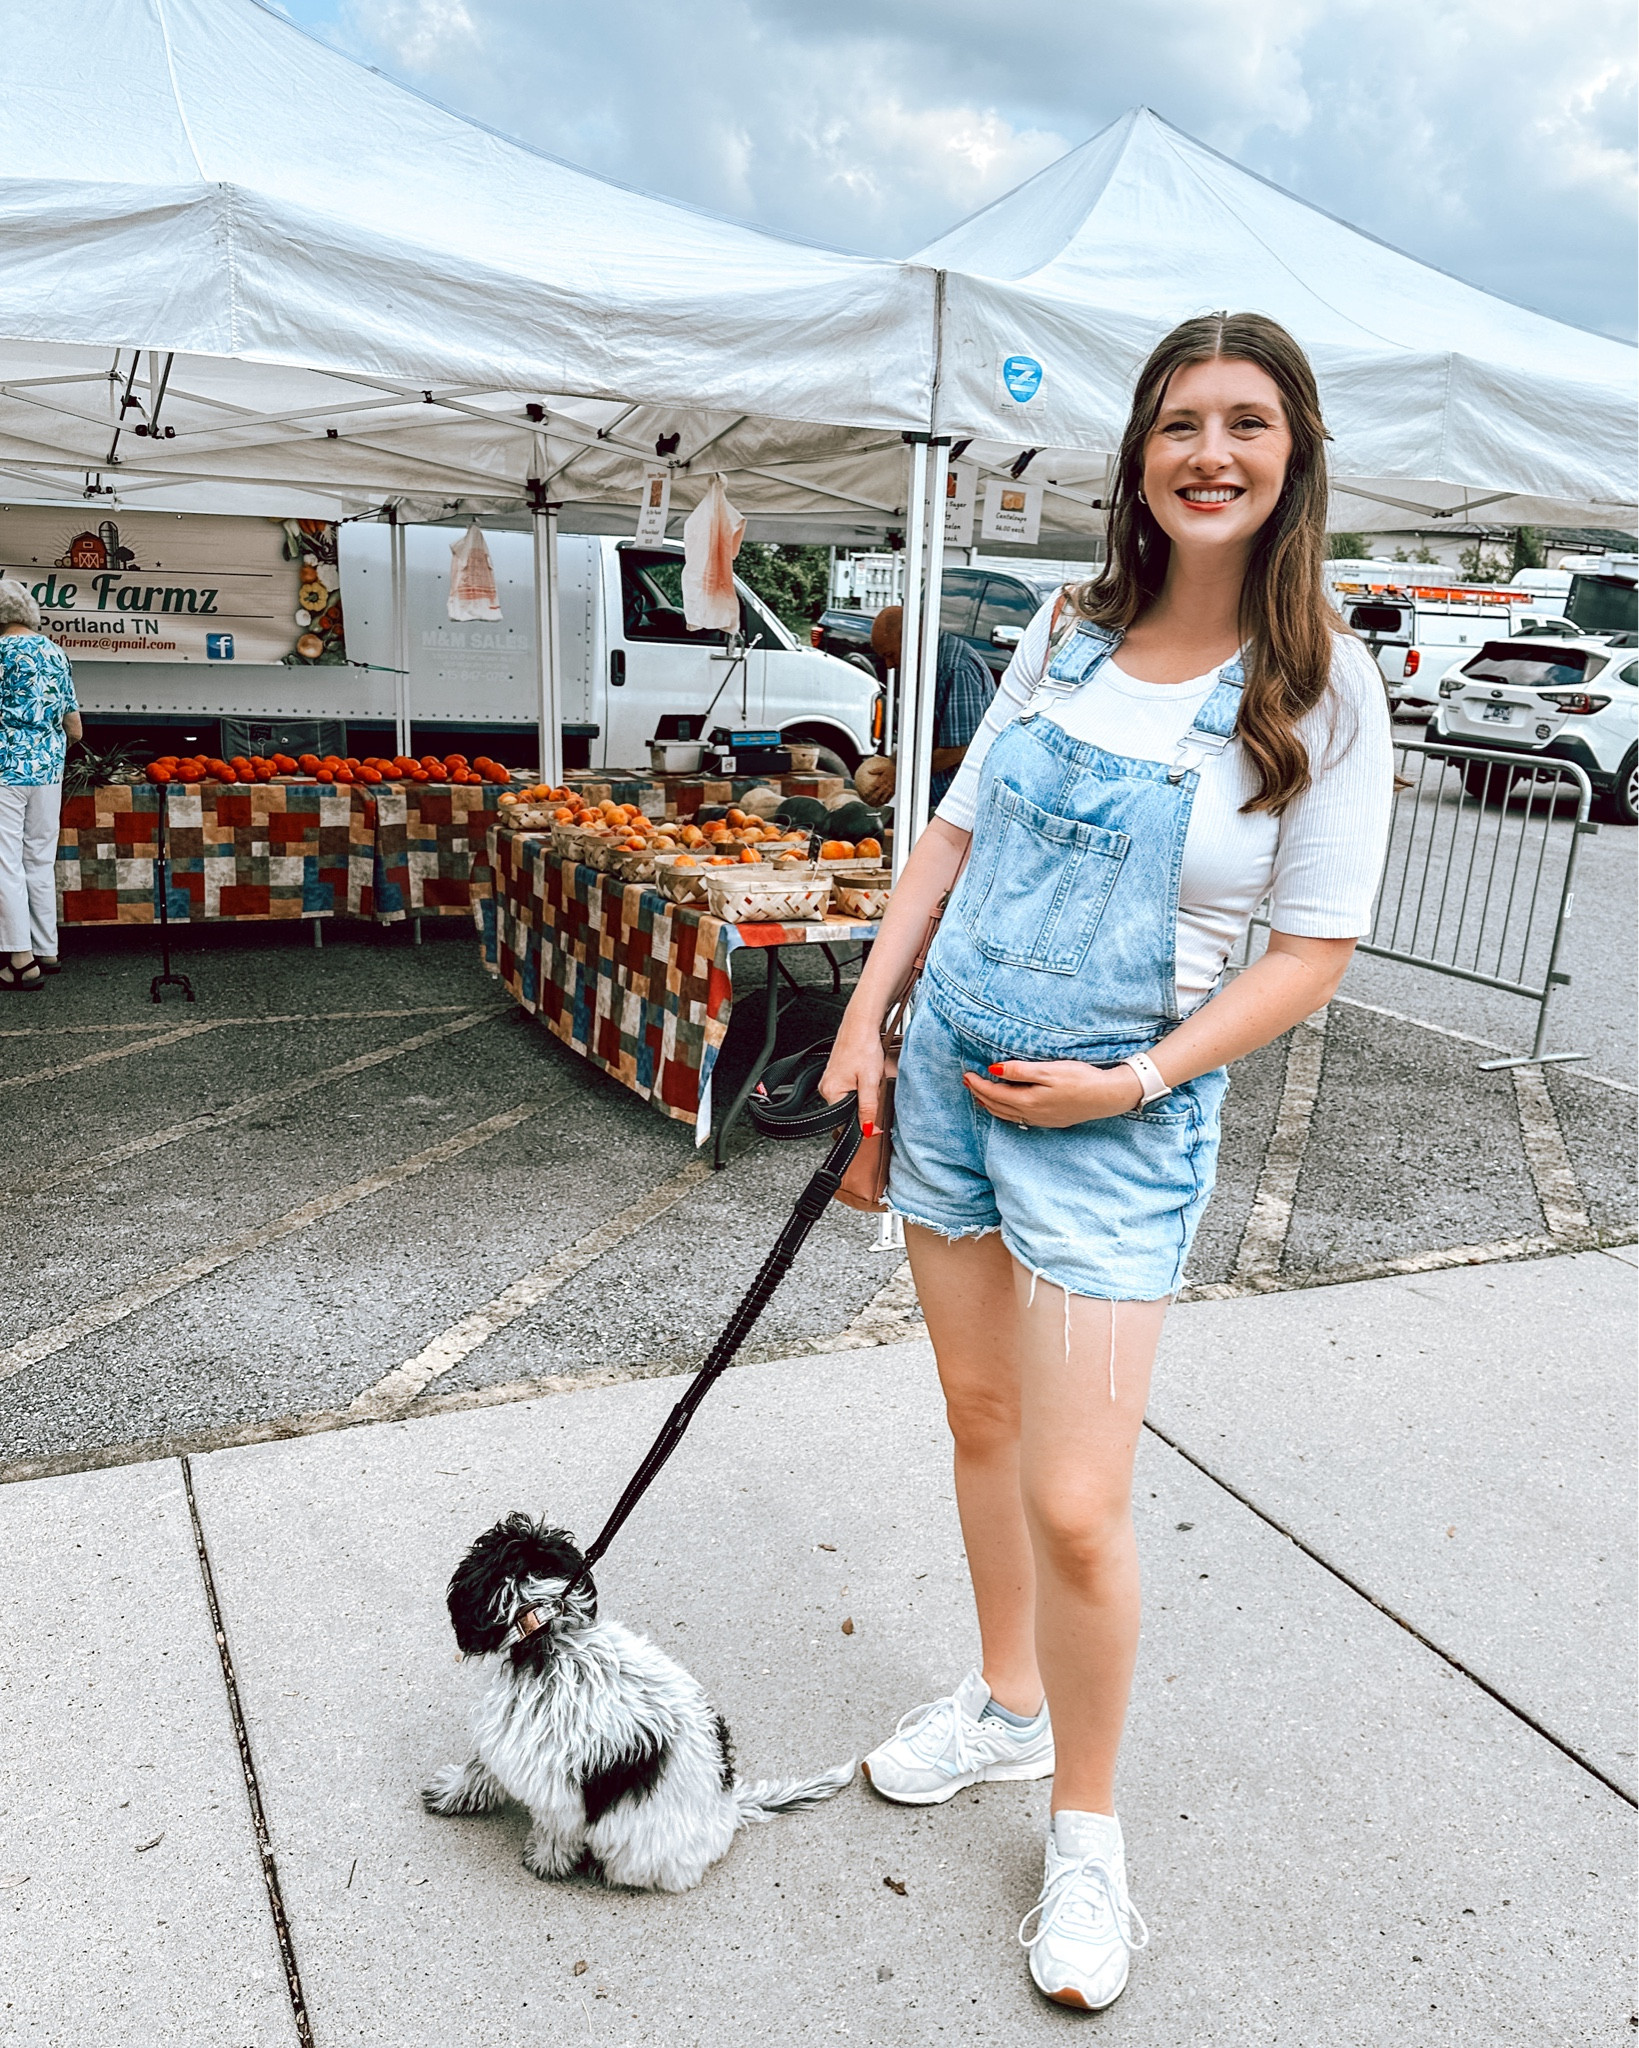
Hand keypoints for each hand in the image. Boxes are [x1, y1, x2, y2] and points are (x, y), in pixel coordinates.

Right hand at [820, 1027, 885, 1132]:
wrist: (861, 1024)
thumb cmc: (864, 1047)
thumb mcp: (870, 1082)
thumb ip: (868, 1108)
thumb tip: (867, 1130)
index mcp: (831, 1092)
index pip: (845, 1122)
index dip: (862, 1121)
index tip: (874, 1113)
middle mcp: (826, 1087)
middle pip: (848, 1111)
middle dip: (864, 1105)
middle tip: (873, 1086)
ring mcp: (830, 1080)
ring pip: (850, 1100)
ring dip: (863, 1094)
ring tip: (869, 1076)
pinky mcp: (837, 1074)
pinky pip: (850, 1089)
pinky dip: (860, 1085)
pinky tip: (866, 1073)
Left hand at [852, 756, 895, 806]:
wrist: (900, 770)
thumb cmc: (890, 768)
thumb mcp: (882, 768)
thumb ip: (874, 770)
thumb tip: (868, 771)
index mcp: (880, 781)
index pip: (871, 788)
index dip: (867, 792)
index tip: (864, 794)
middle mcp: (884, 787)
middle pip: (876, 795)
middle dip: (871, 799)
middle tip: (868, 802)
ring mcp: (889, 790)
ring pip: (882, 799)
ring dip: (878, 802)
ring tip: (875, 805)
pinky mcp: (893, 791)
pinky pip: (889, 798)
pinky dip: (886, 801)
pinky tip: (884, 803)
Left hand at [963, 1058, 1143, 1127]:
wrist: (1107, 1097)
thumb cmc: (1080, 1079)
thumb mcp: (1048, 1070)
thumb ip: (1020, 1071)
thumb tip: (993, 1071)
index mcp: (1028, 1100)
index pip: (994, 1093)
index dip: (978, 1084)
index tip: (967, 1074)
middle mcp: (1031, 1114)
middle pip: (997, 1106)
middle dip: (980, 1094)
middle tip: (967, 1083)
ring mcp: (1041, 1120)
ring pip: (1007, 1115)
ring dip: (990, 1105)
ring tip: (979, 1096)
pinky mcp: (1050, 1120)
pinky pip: (1019, 1118)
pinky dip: (1005, 1112)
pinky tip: (1006, 1107)